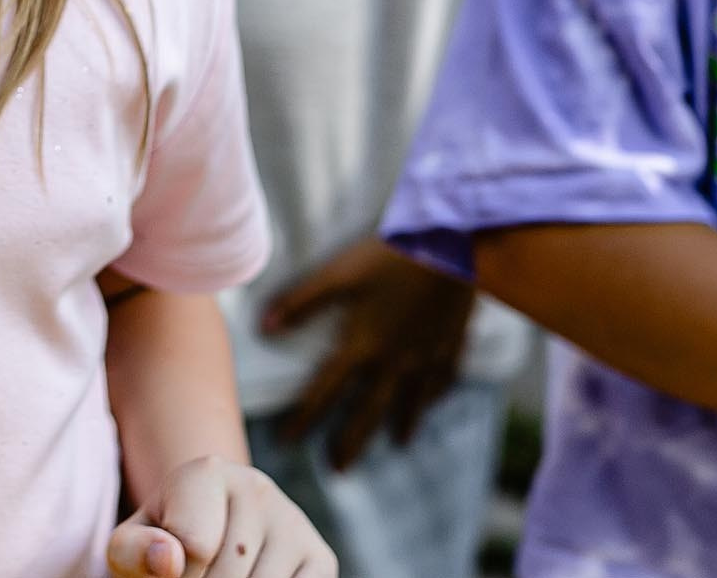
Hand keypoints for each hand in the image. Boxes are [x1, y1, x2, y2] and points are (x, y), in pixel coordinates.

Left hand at [107, 456, 333, 577]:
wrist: (204, 530)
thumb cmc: (162, 543)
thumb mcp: (131, 545)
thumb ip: (134, 551)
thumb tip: (170, 561)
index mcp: (207, 472)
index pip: (195, 547)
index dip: (175, 574)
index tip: (171, 565)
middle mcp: (257, 487)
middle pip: (230, 574)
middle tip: (199, 573)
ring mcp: (293, 521)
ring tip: (220, 575)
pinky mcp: (321, 557)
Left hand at [264, 237, 474, 468]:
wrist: (451, 247)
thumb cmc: (388, 257)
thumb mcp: (338, 274)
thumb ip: (301, 302)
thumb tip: (265, 327)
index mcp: (362, 347)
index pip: (326, 392)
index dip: (304, 417)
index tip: (288, 440)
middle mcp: (394, 362)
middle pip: (368, 411)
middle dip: (350, 441)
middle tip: (338, 468)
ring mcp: (426, 357)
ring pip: (410, 403)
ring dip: (399, 425)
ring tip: (396, 445)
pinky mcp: (452, 346)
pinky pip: (441, 383)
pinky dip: (433, 399)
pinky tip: (430, 403)